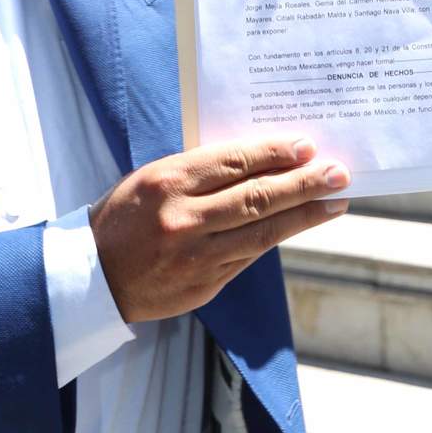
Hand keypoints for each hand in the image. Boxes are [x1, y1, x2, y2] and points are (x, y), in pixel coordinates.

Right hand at [90, 136, 349, 323]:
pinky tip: (299, 225)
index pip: (234, 162)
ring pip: (262, 232)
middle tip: (338, 172)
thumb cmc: (126, 215)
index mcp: (169, 181)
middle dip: (303, 183)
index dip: (275, 154)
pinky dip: (276, 238)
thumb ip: (201, 170)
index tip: (307, 146)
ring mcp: (196, 258)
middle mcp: (184, 220)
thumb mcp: (154, 176)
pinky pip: (248, 257)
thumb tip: (260, 160)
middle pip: (256, 197)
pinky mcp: (205, 286)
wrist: (92, 276)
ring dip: (303, 216)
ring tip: (334, 201)